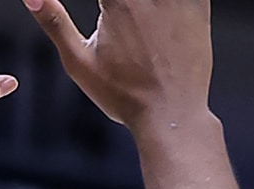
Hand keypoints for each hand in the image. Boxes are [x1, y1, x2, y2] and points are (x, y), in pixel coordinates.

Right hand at [24, 0, 212, 132]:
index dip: (102, 2)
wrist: (171, 113)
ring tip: (133, 22)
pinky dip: (166, 3)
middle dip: (115, 4)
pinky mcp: (199, 5)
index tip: (102, 12)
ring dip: (138, 4)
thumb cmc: (124, 94)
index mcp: (118, 0)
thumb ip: (54, 22)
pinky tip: (156, 16)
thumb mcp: (78, 61)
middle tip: (115, 17)